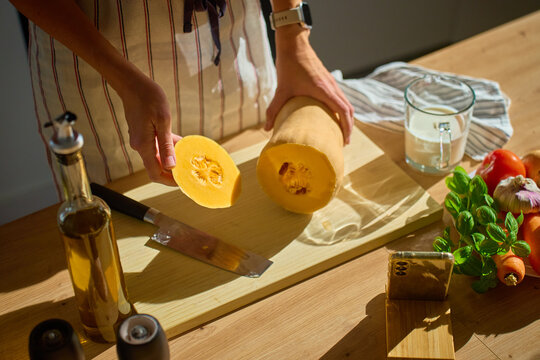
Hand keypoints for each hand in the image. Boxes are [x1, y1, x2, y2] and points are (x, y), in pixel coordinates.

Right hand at [118, 72, 180, 185]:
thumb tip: (171, 166)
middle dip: (173, 170)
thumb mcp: (163, 121)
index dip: (169, 180)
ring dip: (171, 157)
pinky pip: (156, 146)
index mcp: (143, 145)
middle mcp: (140, 146)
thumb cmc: (148, 98)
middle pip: (156, 167)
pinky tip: (180, 143)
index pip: (154, 173)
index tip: (183, 181)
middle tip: (190, 169)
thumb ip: (166, 145)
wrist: (132, 83)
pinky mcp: (142, 133)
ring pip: (157, 156)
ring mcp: (140, 140)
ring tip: (188, 156)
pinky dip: (167, 147)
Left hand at [265, 27, 354, 143]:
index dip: (347, 127)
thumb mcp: (281, 90)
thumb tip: (266, 129)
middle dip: (348, 126)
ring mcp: (332, 82)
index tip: (345, 141)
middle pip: (349, 109)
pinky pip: (340, 97)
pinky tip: (333, 115)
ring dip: (346, 117)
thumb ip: (273, 110)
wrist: (294, 44)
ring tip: (340, 131)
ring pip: (346, 102)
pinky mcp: (328, 79)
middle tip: (344, 142)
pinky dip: (341, 108)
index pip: (344, 111)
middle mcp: (332, 86)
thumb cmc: (289, 65)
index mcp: (324, 90)